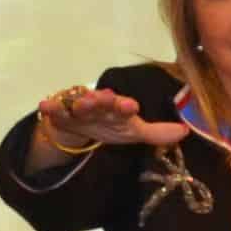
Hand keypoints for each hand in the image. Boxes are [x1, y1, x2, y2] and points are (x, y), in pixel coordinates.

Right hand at [31, 81, 170, 164]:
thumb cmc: (111, 125)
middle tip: (106, 97)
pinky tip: (45, 105)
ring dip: (80, 102)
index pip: (123, 106)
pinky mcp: (61, 114)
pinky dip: (50, 107)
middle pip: (101, 102)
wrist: (80, 125)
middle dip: (103, 100)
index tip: (132, 106)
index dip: (126, 106)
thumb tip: (186, 131)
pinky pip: (55, 110)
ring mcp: (78, 108)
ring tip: (81, 101)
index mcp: (117, 108)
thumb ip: (158, 133)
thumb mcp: (133, 131)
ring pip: (79, 104)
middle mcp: (99, 105)